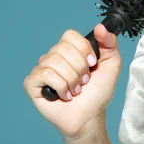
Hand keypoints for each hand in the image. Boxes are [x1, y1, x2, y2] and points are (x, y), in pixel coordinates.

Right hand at [24, 24, 121, 138]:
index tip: (92, 63)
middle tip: (84, 81)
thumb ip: (110, 43)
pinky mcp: (32, 83)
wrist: (90, 116)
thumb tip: (100, 27)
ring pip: (53, 61)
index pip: (69, 35)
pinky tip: (64, 95)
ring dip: (71, 79)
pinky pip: (44, 74)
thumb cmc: (98, 92)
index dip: (83, 49)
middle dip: (79, 67)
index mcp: (70, 50)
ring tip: (75, 90)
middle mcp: (54, 57)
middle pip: (62, 48)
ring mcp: (41, 69)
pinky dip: (59, 86)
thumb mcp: (112, 64)